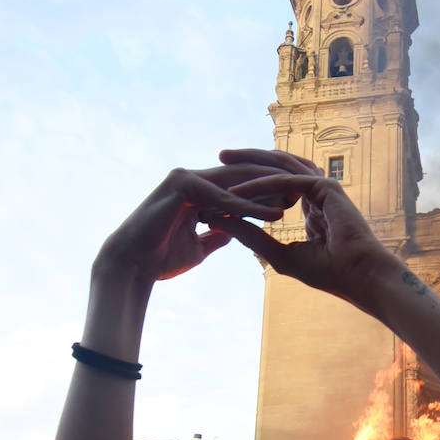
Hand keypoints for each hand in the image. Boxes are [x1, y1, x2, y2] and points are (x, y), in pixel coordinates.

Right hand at [94, 152, 317, 286]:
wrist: (130, 267)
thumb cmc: (159, 259)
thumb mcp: (199, 246)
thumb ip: (217, 233)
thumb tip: (234, 231)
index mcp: (199, 189)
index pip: (242, 181)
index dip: (270, 187)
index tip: (299, 199)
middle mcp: (193, 177)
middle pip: (244, 172)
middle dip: (277, 179)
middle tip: (308, 189)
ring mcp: (186, 177)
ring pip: (237, 179)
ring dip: (269, 188)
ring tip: (298, 199)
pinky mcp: (181, 185)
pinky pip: (223, 196)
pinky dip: (249, 205)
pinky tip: (273, 214)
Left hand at [215, 148, 396, 307]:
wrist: (358, 277)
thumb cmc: (328, 273)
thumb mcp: (280, 255)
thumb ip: (253, 237)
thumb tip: (221, 223)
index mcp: (312, 207)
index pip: (277, 186)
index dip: (252, 184)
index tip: (223, 186)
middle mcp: (318, 192)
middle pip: (277, 168)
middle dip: (248, 161)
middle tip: (220, 157)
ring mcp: (323, 187)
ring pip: (280, 168)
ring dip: (250, 164)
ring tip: (222, 161)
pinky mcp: (325, 186)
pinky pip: (285, 181)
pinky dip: (259, 185)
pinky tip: (237, 192)